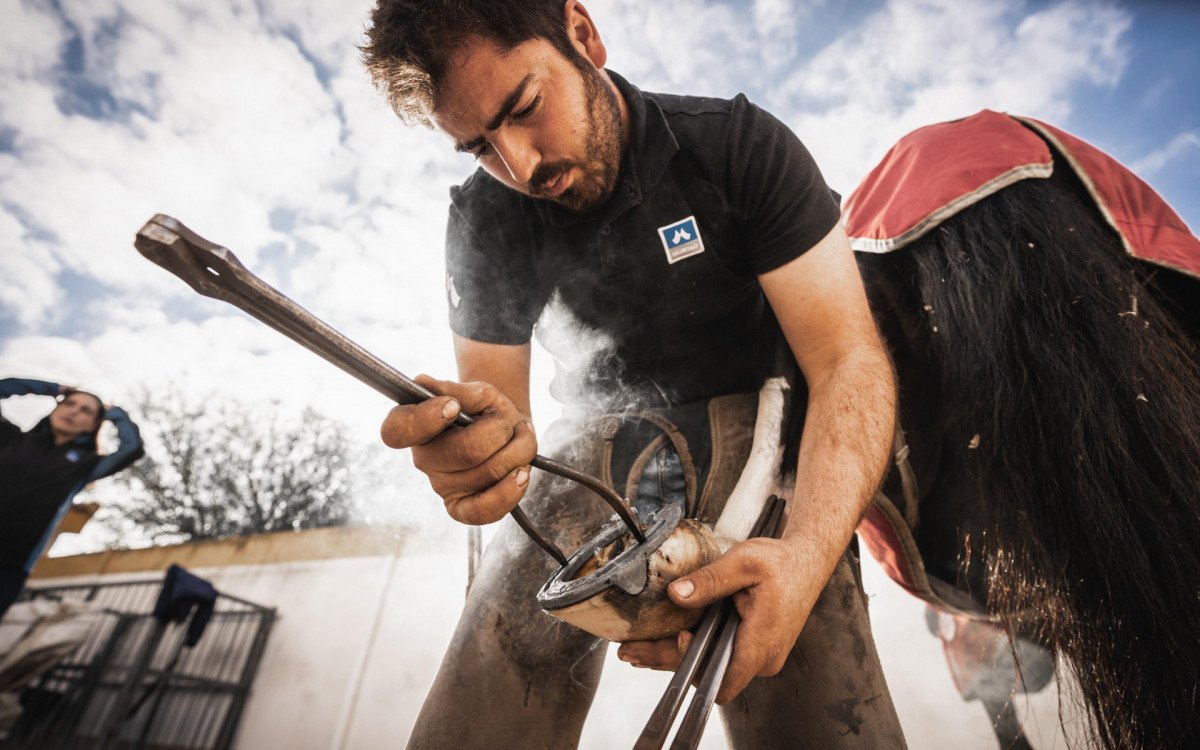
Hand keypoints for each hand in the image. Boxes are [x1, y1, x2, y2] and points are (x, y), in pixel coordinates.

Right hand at [380, 374, 536, 524]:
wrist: (509, 432)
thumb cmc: (487, 412)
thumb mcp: (478, 393)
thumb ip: (456, 391)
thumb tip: (423, 384)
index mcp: (415, 427)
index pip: (396, 431)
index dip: (424, 419)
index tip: (453, 406)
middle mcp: (424, 459)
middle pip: (467, 451)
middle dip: (499, 430)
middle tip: (504, 420)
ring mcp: (442, 487)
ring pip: (490, 472)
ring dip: (518, 450)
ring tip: (518, 437)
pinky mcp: (461, 509)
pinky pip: (484, 510)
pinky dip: (510, 490)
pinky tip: (521, 473)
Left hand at [615, 538, 814, 703]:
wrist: (807, 561)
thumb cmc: (782, 563)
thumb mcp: (743, 562)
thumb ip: (710, 580)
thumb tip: (675, 594)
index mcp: (762, 643)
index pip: (722, 680)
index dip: (695, 668)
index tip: (678, 637)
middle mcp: (760, 658)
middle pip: (706, 673)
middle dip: (666, 661)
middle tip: (630, 651)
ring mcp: (756, 656)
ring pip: (707, 663)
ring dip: (671, 656)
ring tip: (634, 650)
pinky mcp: (749, 647)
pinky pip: (715, 653)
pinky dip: (687, 647)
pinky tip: (660, 642)